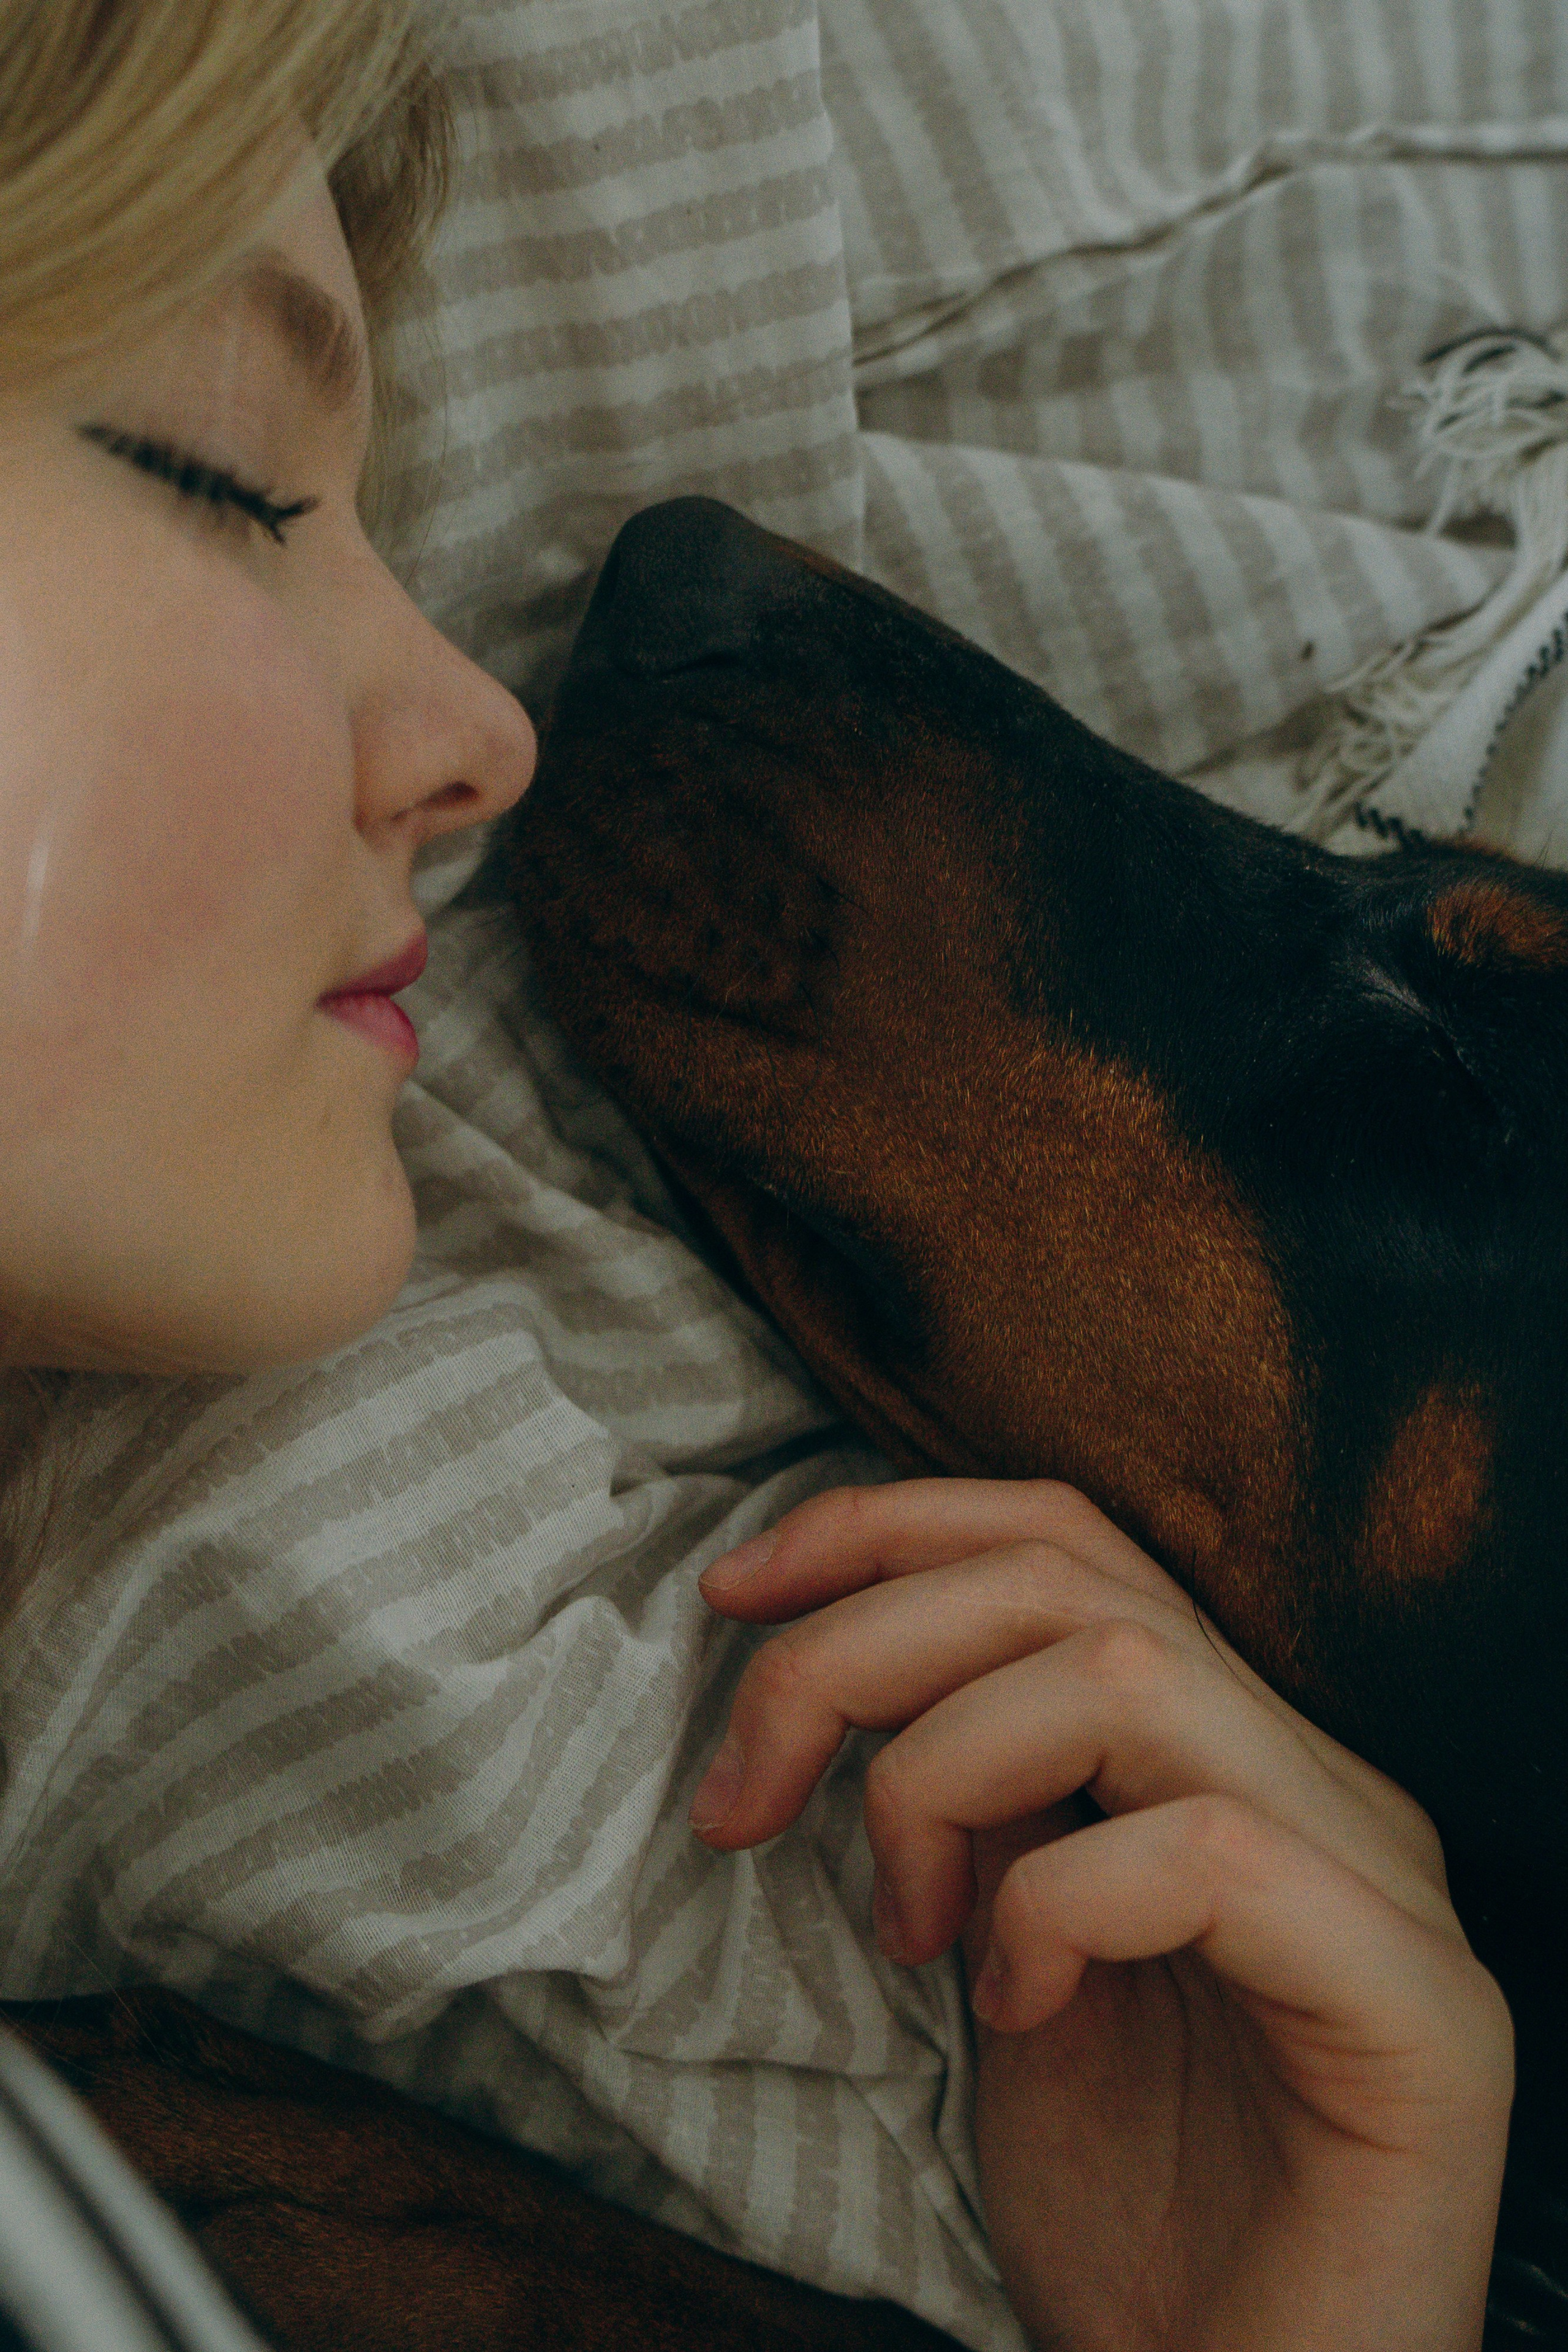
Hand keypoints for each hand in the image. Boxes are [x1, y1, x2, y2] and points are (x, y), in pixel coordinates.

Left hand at [689, 1478, 1513, 2351]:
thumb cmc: (1129, 2209)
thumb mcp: (1006, 1953)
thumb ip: (980, 1798)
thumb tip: (850, 1656)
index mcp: (1235, 1749)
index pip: (1067, 1542)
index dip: (889, 1531)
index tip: (734, 1594)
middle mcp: (1325, 1780)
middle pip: (1074, 1579)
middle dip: (863, 1646)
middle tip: (741, 1794)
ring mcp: (1383, 1880)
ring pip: (1130, 1674)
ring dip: (943, 1773)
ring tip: (901, 1924)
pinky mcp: (1418, 2006)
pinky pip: (1209, 1852)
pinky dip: (1058, 1905)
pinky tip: (1018, 2007)